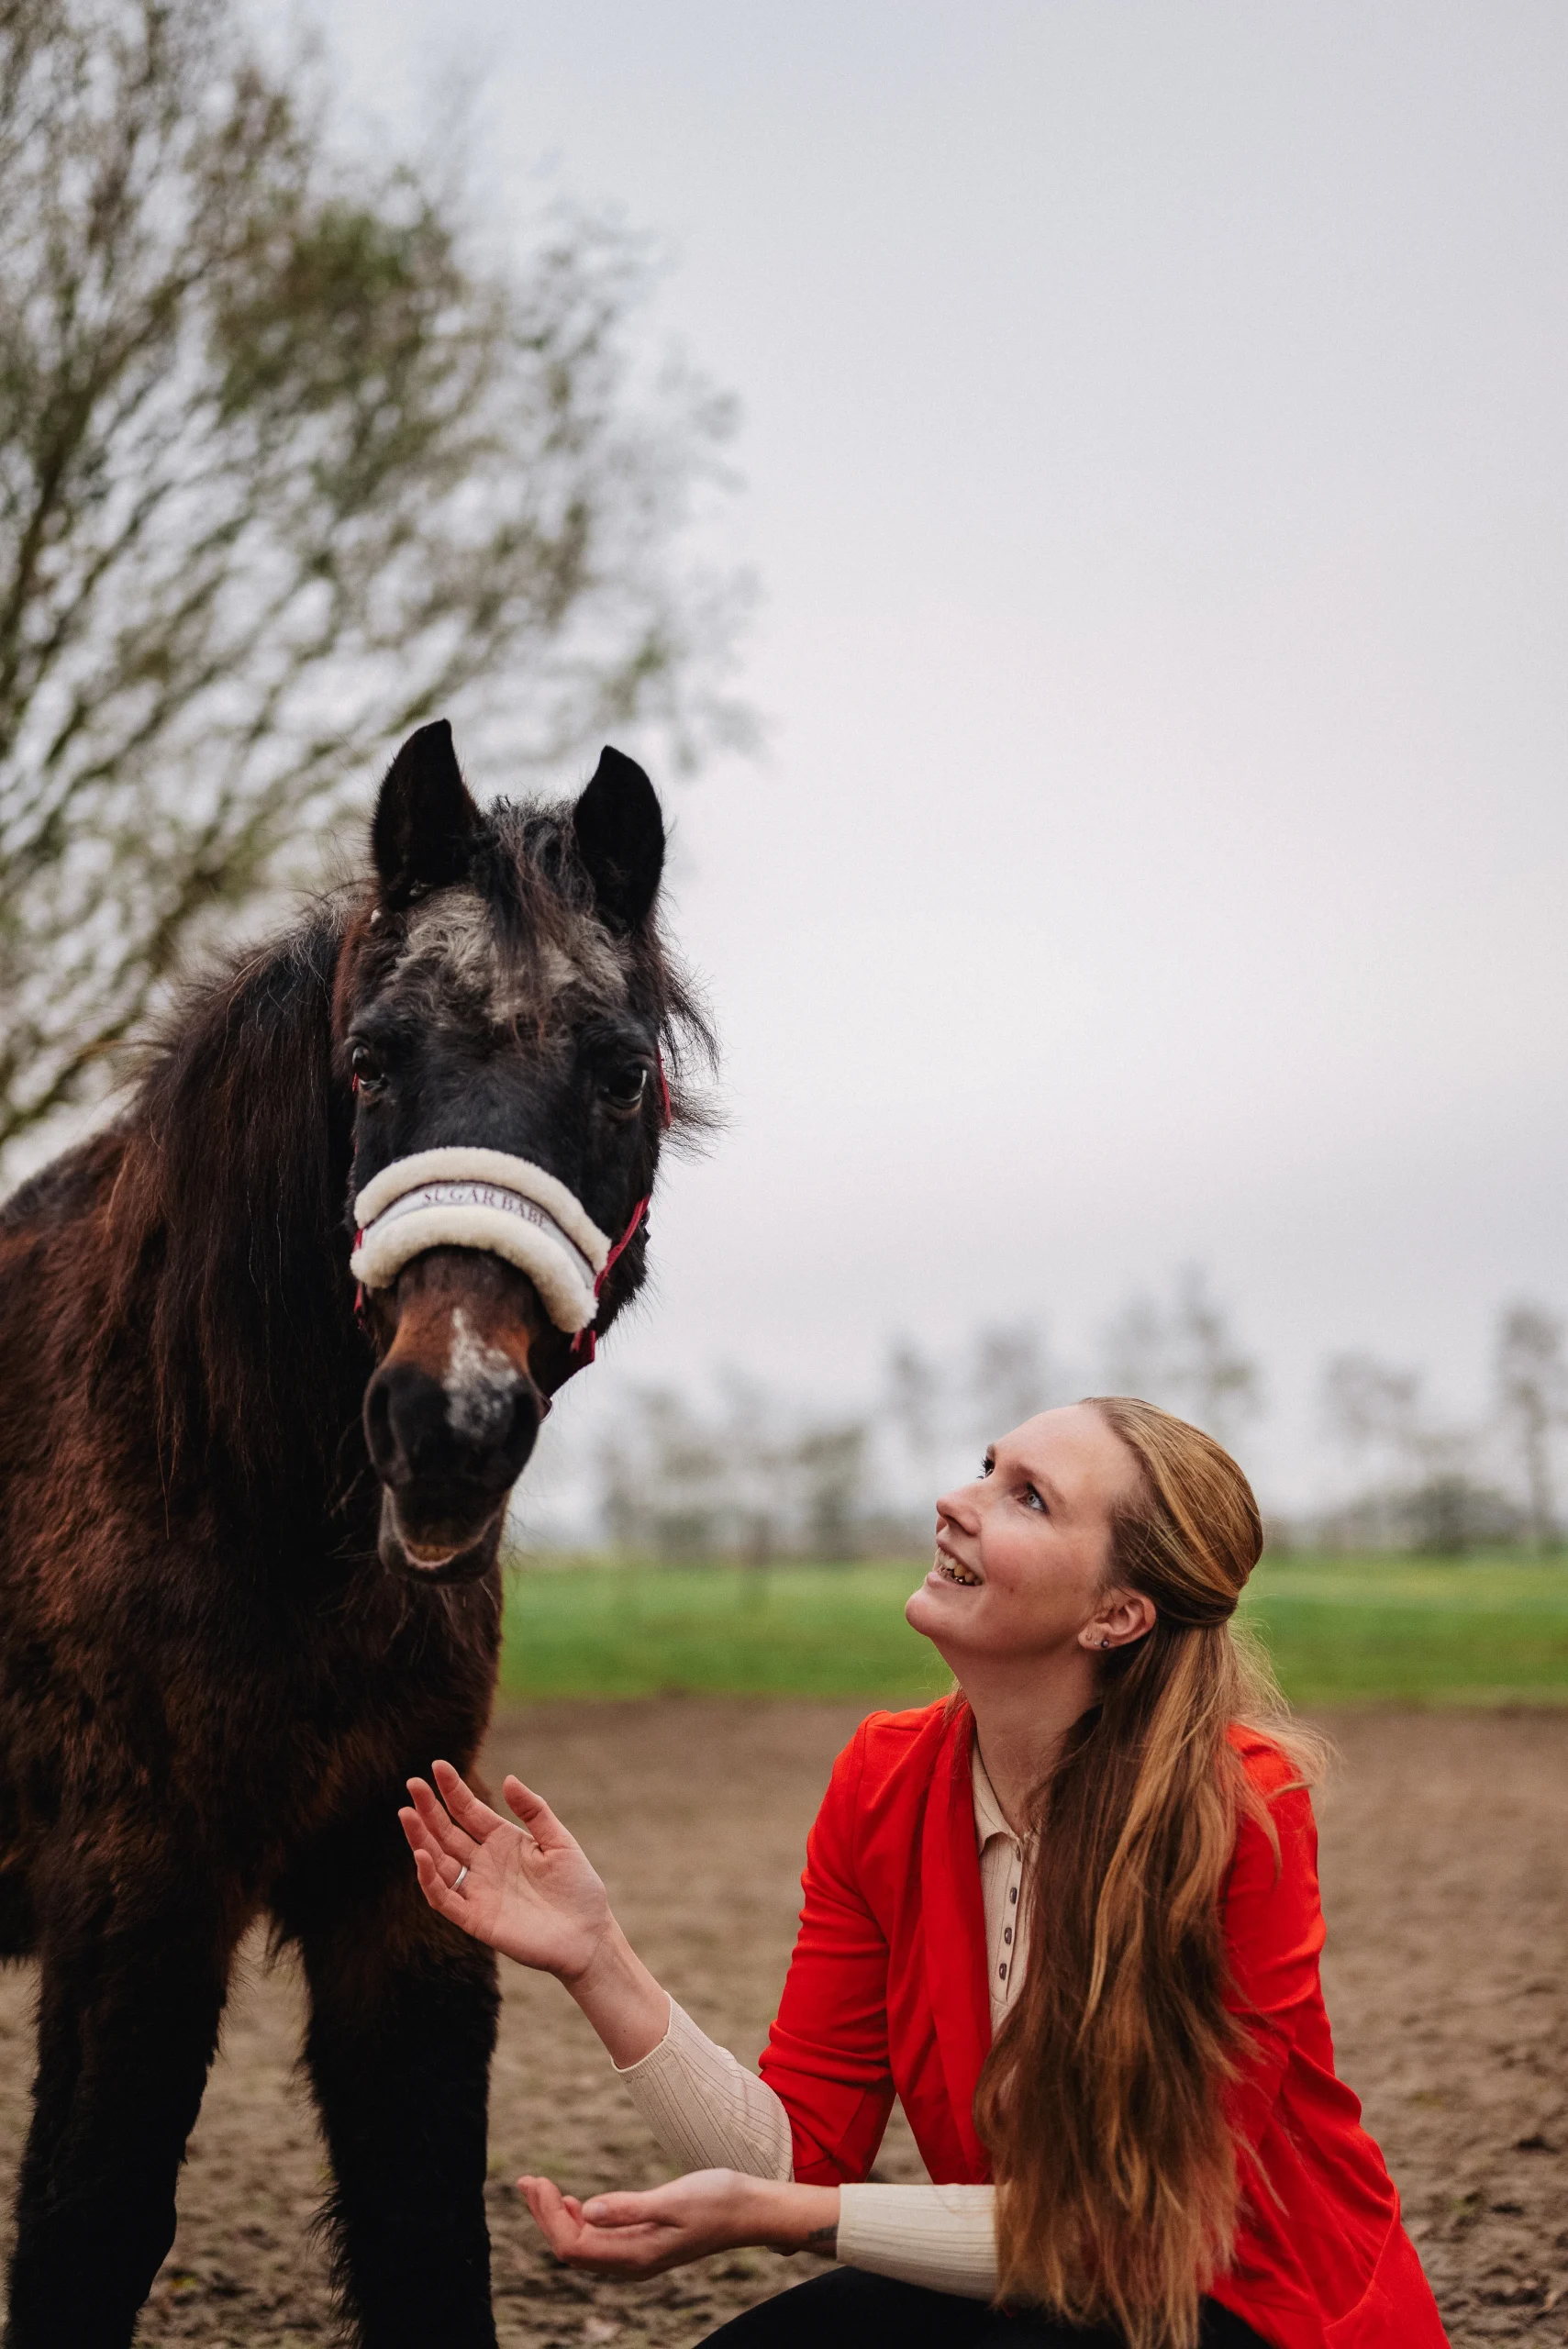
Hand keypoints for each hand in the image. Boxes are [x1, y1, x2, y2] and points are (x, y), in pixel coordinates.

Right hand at [399, 1761, 612, 1980]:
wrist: (588, 1935)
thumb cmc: (578, 1887)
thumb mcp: (559, 1841)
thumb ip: (534, 1811)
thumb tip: (508, 1779)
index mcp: (503, 1841)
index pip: (469, 1811)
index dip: (453, 1790)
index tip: (438, 1766)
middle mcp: (485, 1863)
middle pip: (448, 1833)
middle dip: (429, 1810)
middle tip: (412, 1784)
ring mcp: (478, 1890)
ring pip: (439, 1862)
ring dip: (421, 1840)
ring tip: (407, 1814)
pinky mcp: (475, 1919)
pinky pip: (444, 1898)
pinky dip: (429, 1879)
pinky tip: (422, 1855)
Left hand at [517, 2170, 839, 2279]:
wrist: (750, 2209)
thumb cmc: (717, 2200)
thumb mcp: (673, 2199)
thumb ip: (629, 2207)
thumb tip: (585, 2210)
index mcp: (637, 2255)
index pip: (574, 2246)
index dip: (549, 2217)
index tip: (538, 2181)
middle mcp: (632, 2263)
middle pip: (572, 2248)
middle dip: (545, 2216)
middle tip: (527, 2181)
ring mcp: (637, 2256)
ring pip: (583, 2245)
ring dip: (557, 2217)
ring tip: (539, 2188)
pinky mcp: (644, 2243)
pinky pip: (599, 2241)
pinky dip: (578, 2220)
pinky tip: (573, 2202)